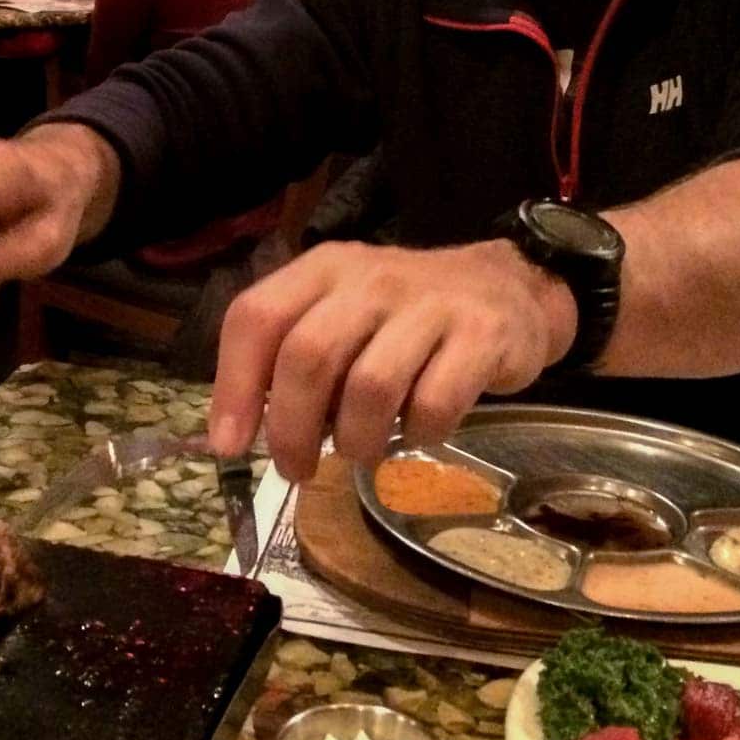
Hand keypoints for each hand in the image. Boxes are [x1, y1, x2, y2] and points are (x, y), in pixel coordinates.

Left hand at [208, 239, 577, 481]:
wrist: (510, 288)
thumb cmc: (407, 315)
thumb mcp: (344, 313)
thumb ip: (295, 357)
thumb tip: (245, 429)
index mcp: (324, 270)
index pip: (257, 317)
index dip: (235, 386)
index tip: (230, 444)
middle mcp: (371, 279)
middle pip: (308, 357)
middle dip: (292, 430)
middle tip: (296, 469)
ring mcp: (429, 304)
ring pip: (370, 387)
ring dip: (356, 439)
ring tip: (360, 451)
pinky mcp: (481, 335)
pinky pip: (434, 404)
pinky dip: (419, 434)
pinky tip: (419, 432)